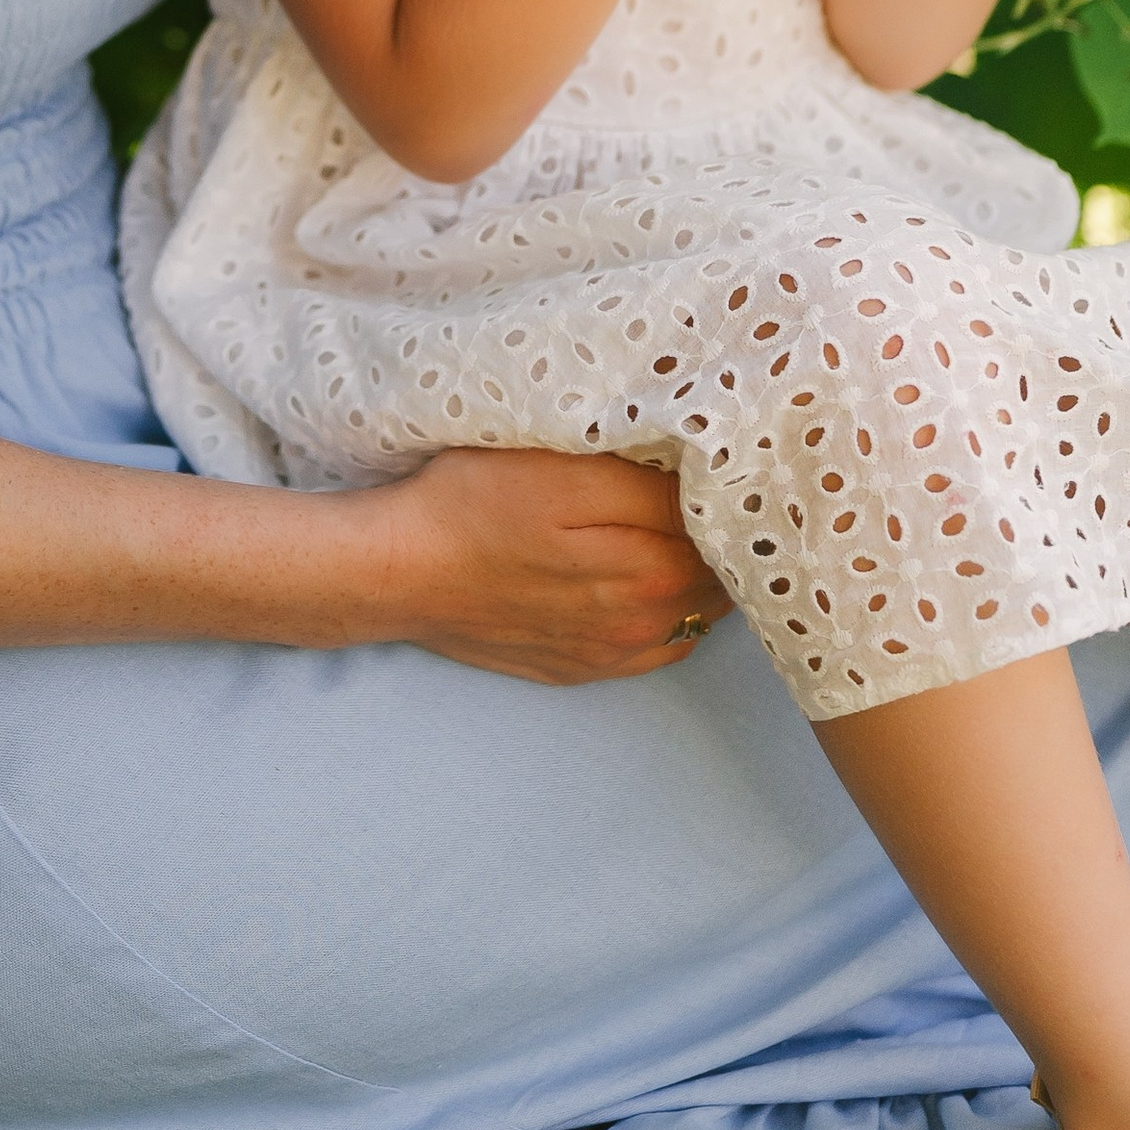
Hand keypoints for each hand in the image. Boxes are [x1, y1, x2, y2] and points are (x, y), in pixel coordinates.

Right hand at [352, 447, 732, 683]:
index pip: (724, 530)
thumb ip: (648, 485)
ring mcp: (610, 653)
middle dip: (725, 538)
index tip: (725, 462)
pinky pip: (660, 650)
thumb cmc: (473, 503)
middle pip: (717, 578)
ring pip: (695, 616)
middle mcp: (640, 621)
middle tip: (713, 491)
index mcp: (648, 566)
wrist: (400, 570)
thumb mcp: (563, 469)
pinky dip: (674, 619)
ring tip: (688, 534)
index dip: (729, 494)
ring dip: (705, 580)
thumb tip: (713, 487)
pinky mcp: (581, 667)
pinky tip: (655, 585)